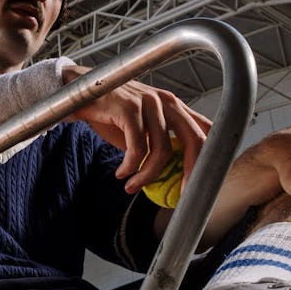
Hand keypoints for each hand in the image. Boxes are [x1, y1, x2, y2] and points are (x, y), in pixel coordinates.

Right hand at [62, 65, 211, 193]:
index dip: (211, 158)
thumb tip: (175, 177)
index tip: (202, 183)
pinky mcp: (129, 108)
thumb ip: (160, 146)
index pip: (207, 130)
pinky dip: (130, 166)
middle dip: (191, 173)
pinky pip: (137, 147)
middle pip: (195, 140)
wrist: (79, 93)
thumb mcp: (143, 130)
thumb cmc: (112, 114)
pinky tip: (121, 173)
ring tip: (132, 185)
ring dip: (147, 176)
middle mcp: (167, 101)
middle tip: (180, 196)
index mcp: (175, 106)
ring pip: (162, 150)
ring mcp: (149, 103)